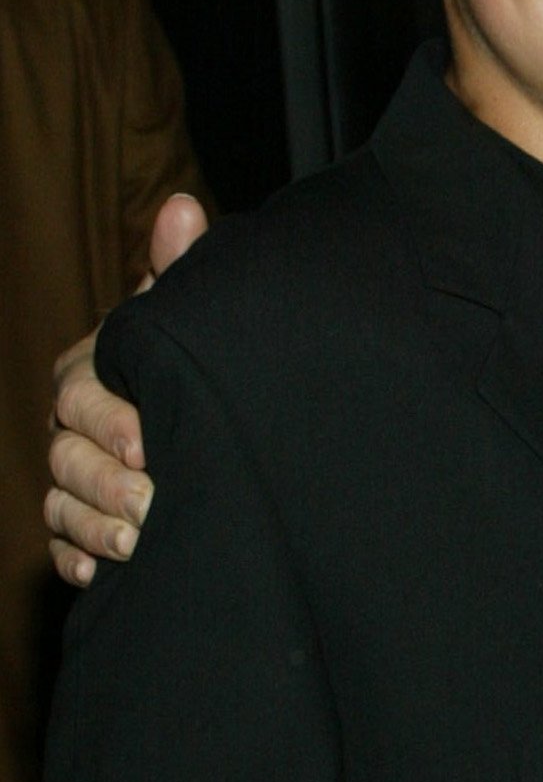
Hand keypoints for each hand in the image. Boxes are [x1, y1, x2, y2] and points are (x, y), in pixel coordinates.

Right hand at [45, 192, 206, 584]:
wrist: (243, 431)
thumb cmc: (206, 366)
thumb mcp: (196, 322)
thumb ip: (182, 272)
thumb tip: (183, 208)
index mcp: (98, 372)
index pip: (78, 393)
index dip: (108, 419)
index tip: (147, 442)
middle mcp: (81, 426)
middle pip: (65, 456)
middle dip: (105, 482)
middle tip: (151, 502)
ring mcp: (80, 479)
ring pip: (60, 504)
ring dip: (93, 526)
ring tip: (137, 543)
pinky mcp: (88, 529)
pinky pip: (64, 548)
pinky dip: (79, 560)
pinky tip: (104, 572)